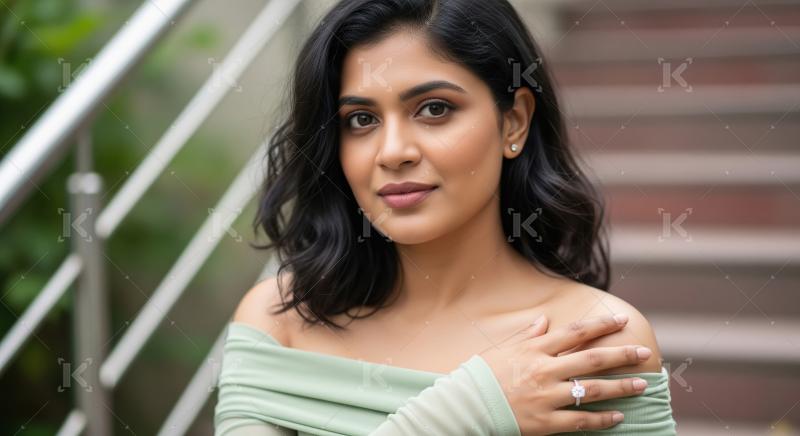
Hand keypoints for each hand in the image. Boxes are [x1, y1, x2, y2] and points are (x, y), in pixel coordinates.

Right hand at [480, 314, 650, 434]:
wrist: (467, 405)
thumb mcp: (504, 349)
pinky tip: (619, 417)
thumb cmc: (484, 375)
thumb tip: (545, 321)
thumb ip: (528, 336)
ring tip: (642, 385)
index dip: (601, 325)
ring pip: (592, 390)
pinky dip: (602, 419)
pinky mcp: (545, 422)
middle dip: (622, 355)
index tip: (621, 320)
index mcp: (535, 349)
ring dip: (620, 387)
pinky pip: (581, 420)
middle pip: (592, 359)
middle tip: (644, 352)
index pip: (575, 332)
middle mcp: (544, 370)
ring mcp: (546, 397)